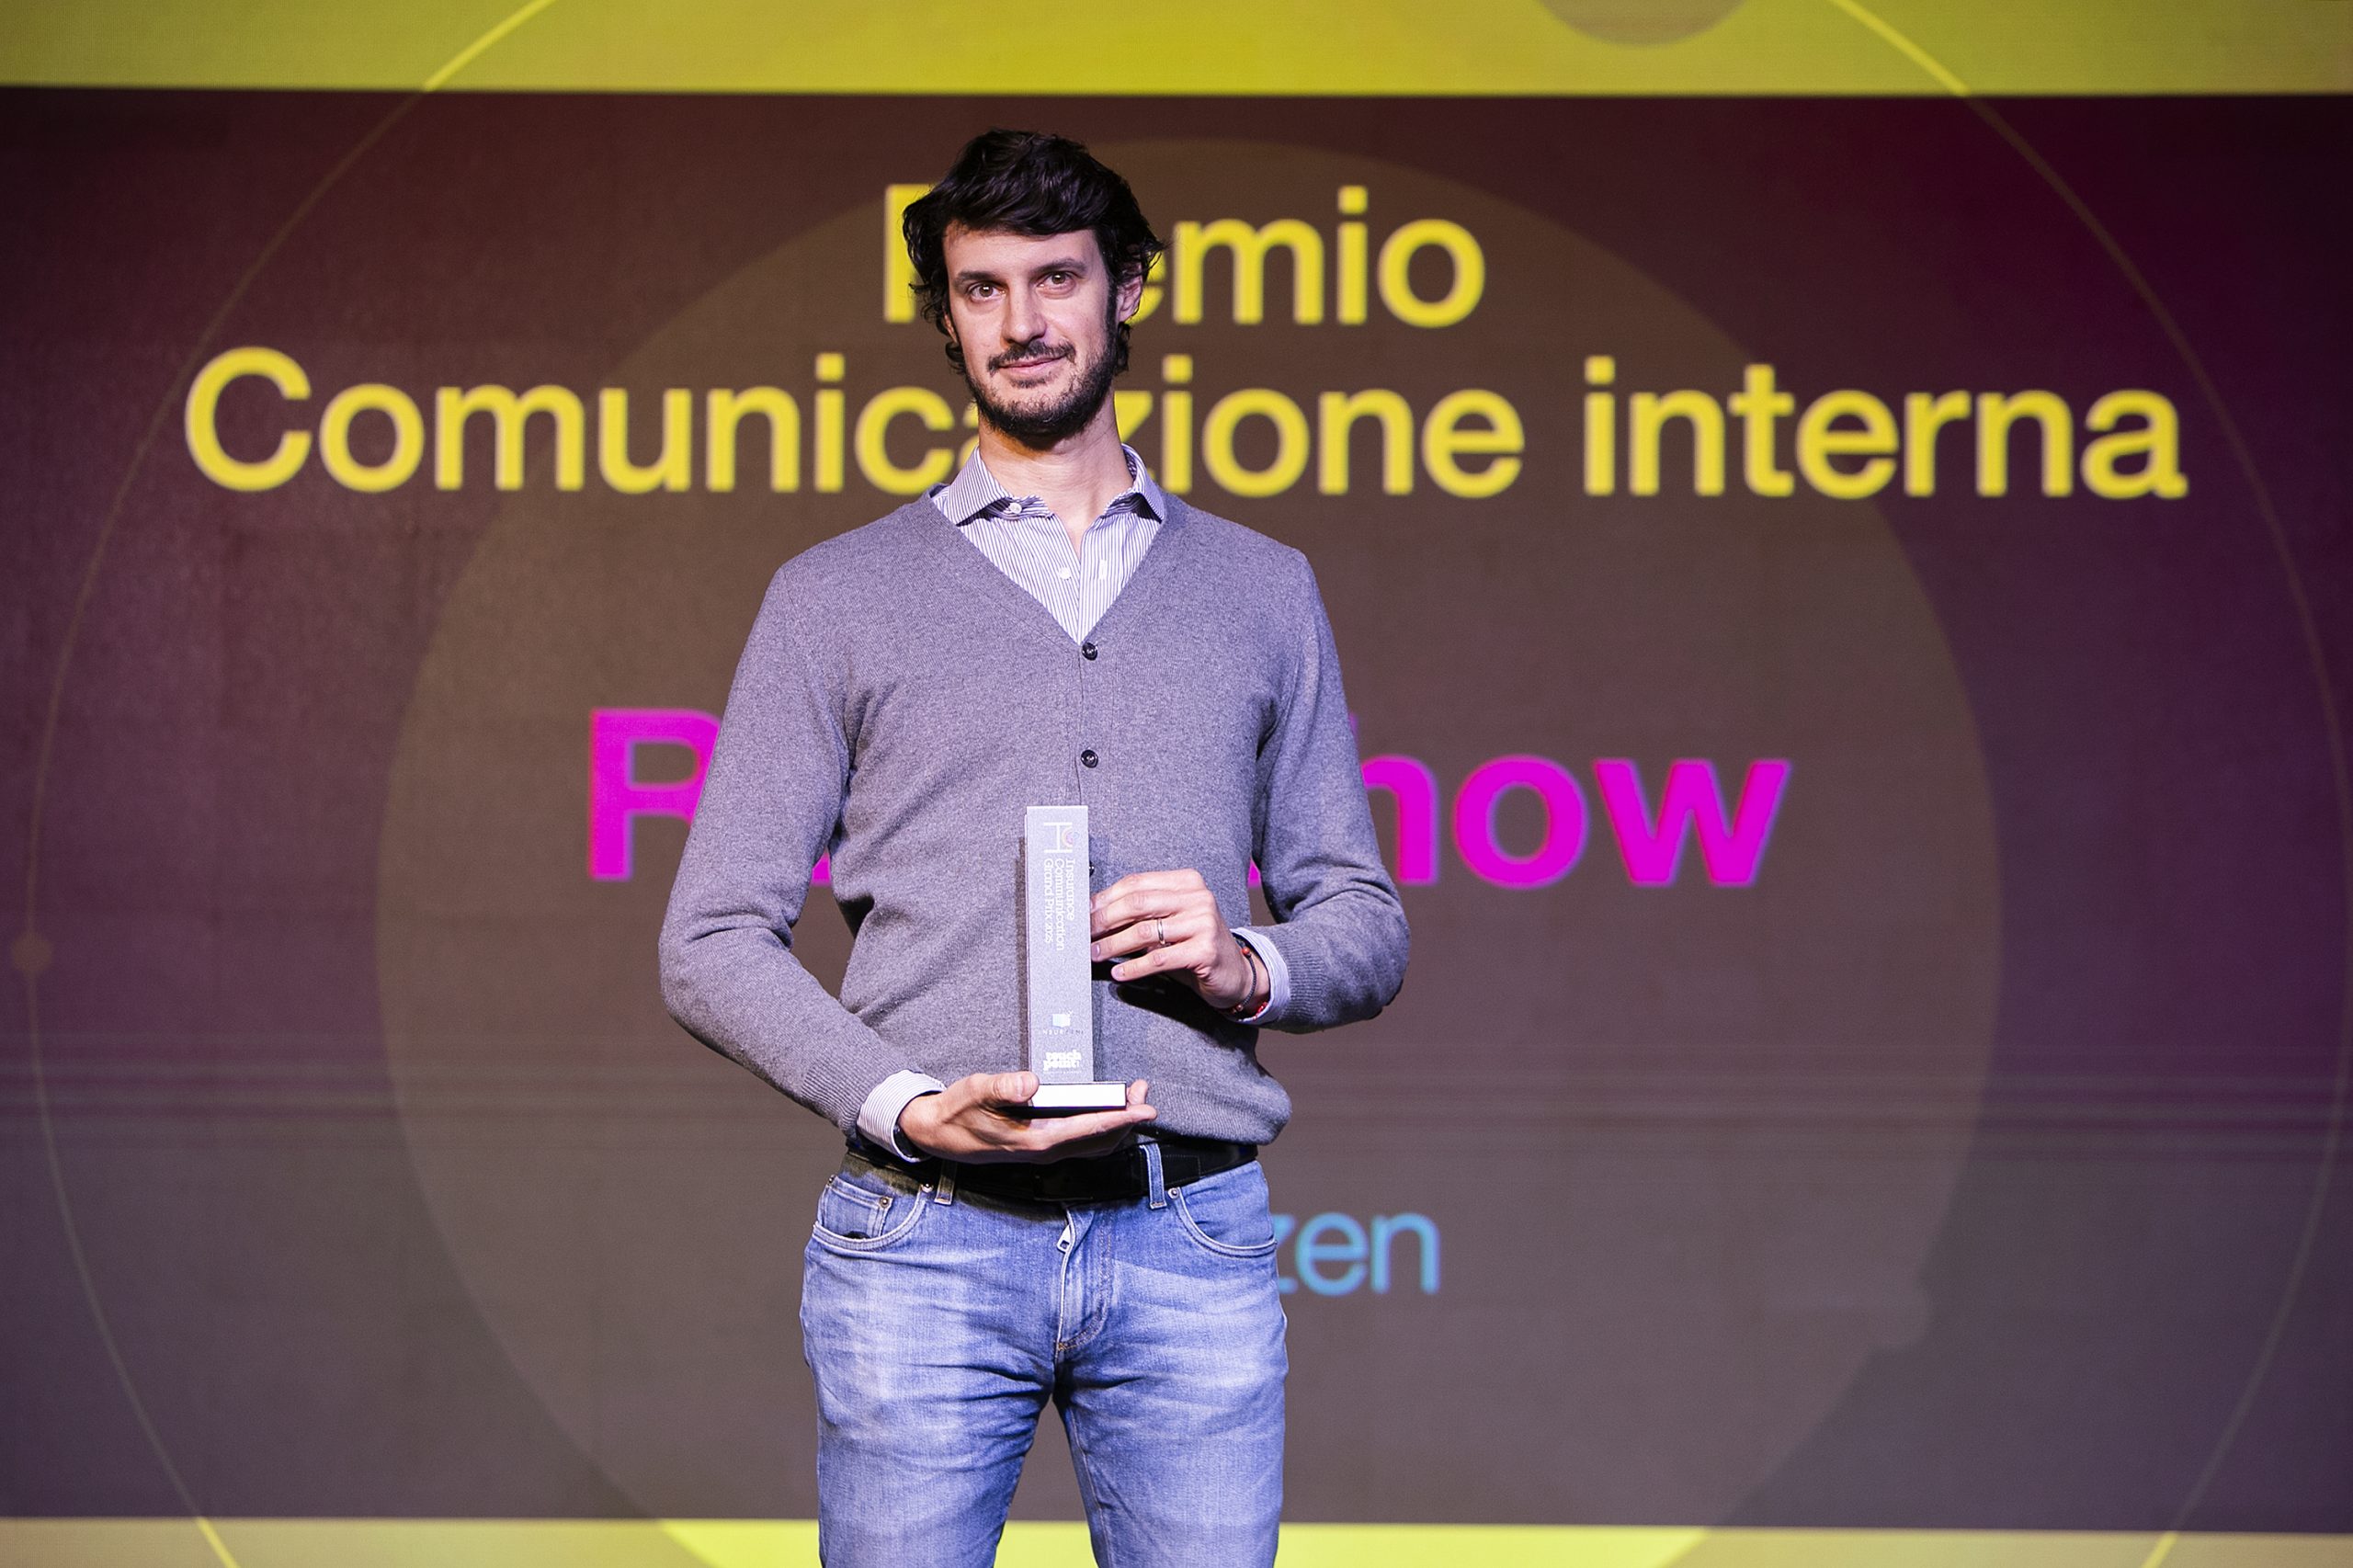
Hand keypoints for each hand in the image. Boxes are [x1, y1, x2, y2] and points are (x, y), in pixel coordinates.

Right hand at [897, 1072, 1154, 1162]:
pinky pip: (1082, 1143)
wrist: (938, 1135)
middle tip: (1143, 1091)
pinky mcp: (1041, 1148)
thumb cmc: (958, 1111)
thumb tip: (1032, 1083)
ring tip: (1131, 1097)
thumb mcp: (974, 1091)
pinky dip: (1102, 1129)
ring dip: (1117, 1125)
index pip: (1088, 1129)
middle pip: (1100, 1140)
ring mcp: (1045, 1153)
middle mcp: (1045, 1151)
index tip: (1145, 1108)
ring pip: (1094, 1144)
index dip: (1121, 1118)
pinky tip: (1105, 1111)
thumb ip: (1002, 1087)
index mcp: (1035, 1139)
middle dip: (1127, 1119)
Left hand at [1089, 868, 1265, 1014]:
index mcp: (1187, 882)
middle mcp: (1198, 897)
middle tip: (1084, 934)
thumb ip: (1143, 914)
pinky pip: (1158, 958)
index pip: (1137, 883)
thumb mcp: (1171, 922)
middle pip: (1138, 903)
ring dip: (1113, 945)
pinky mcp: (1205, 951)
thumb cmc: (1195, 945)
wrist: (1235, 972)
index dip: (1106, 897)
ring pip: (1145, 932)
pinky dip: (1133, 968)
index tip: (1084, 911)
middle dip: (1105, 920)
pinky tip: (1119, 973)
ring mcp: (1204, 923)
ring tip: (1095, 954)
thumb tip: (1097, 916)